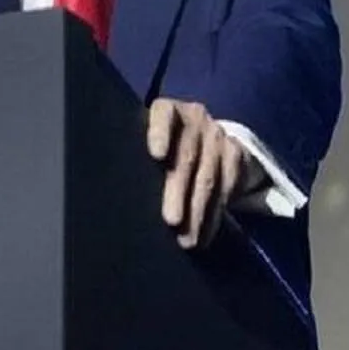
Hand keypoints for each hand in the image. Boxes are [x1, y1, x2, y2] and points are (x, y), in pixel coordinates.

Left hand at [146, 98, 263, 248]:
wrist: (204, 141)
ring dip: (197, 211)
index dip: (160, 131)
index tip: (157, 155)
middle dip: (178, 189)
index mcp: (167, 110)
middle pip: (187, 154)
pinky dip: (214, 215)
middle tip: (171, 220)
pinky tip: (203, 235)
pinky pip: (227, 187)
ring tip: (186, 239)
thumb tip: (112, 193)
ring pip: (208, 176)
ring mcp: (217, 134)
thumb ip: (135, 159)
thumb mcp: (146, 145)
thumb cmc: (161, 148)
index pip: (164, 114)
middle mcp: (195, 117)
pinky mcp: (236, 154)